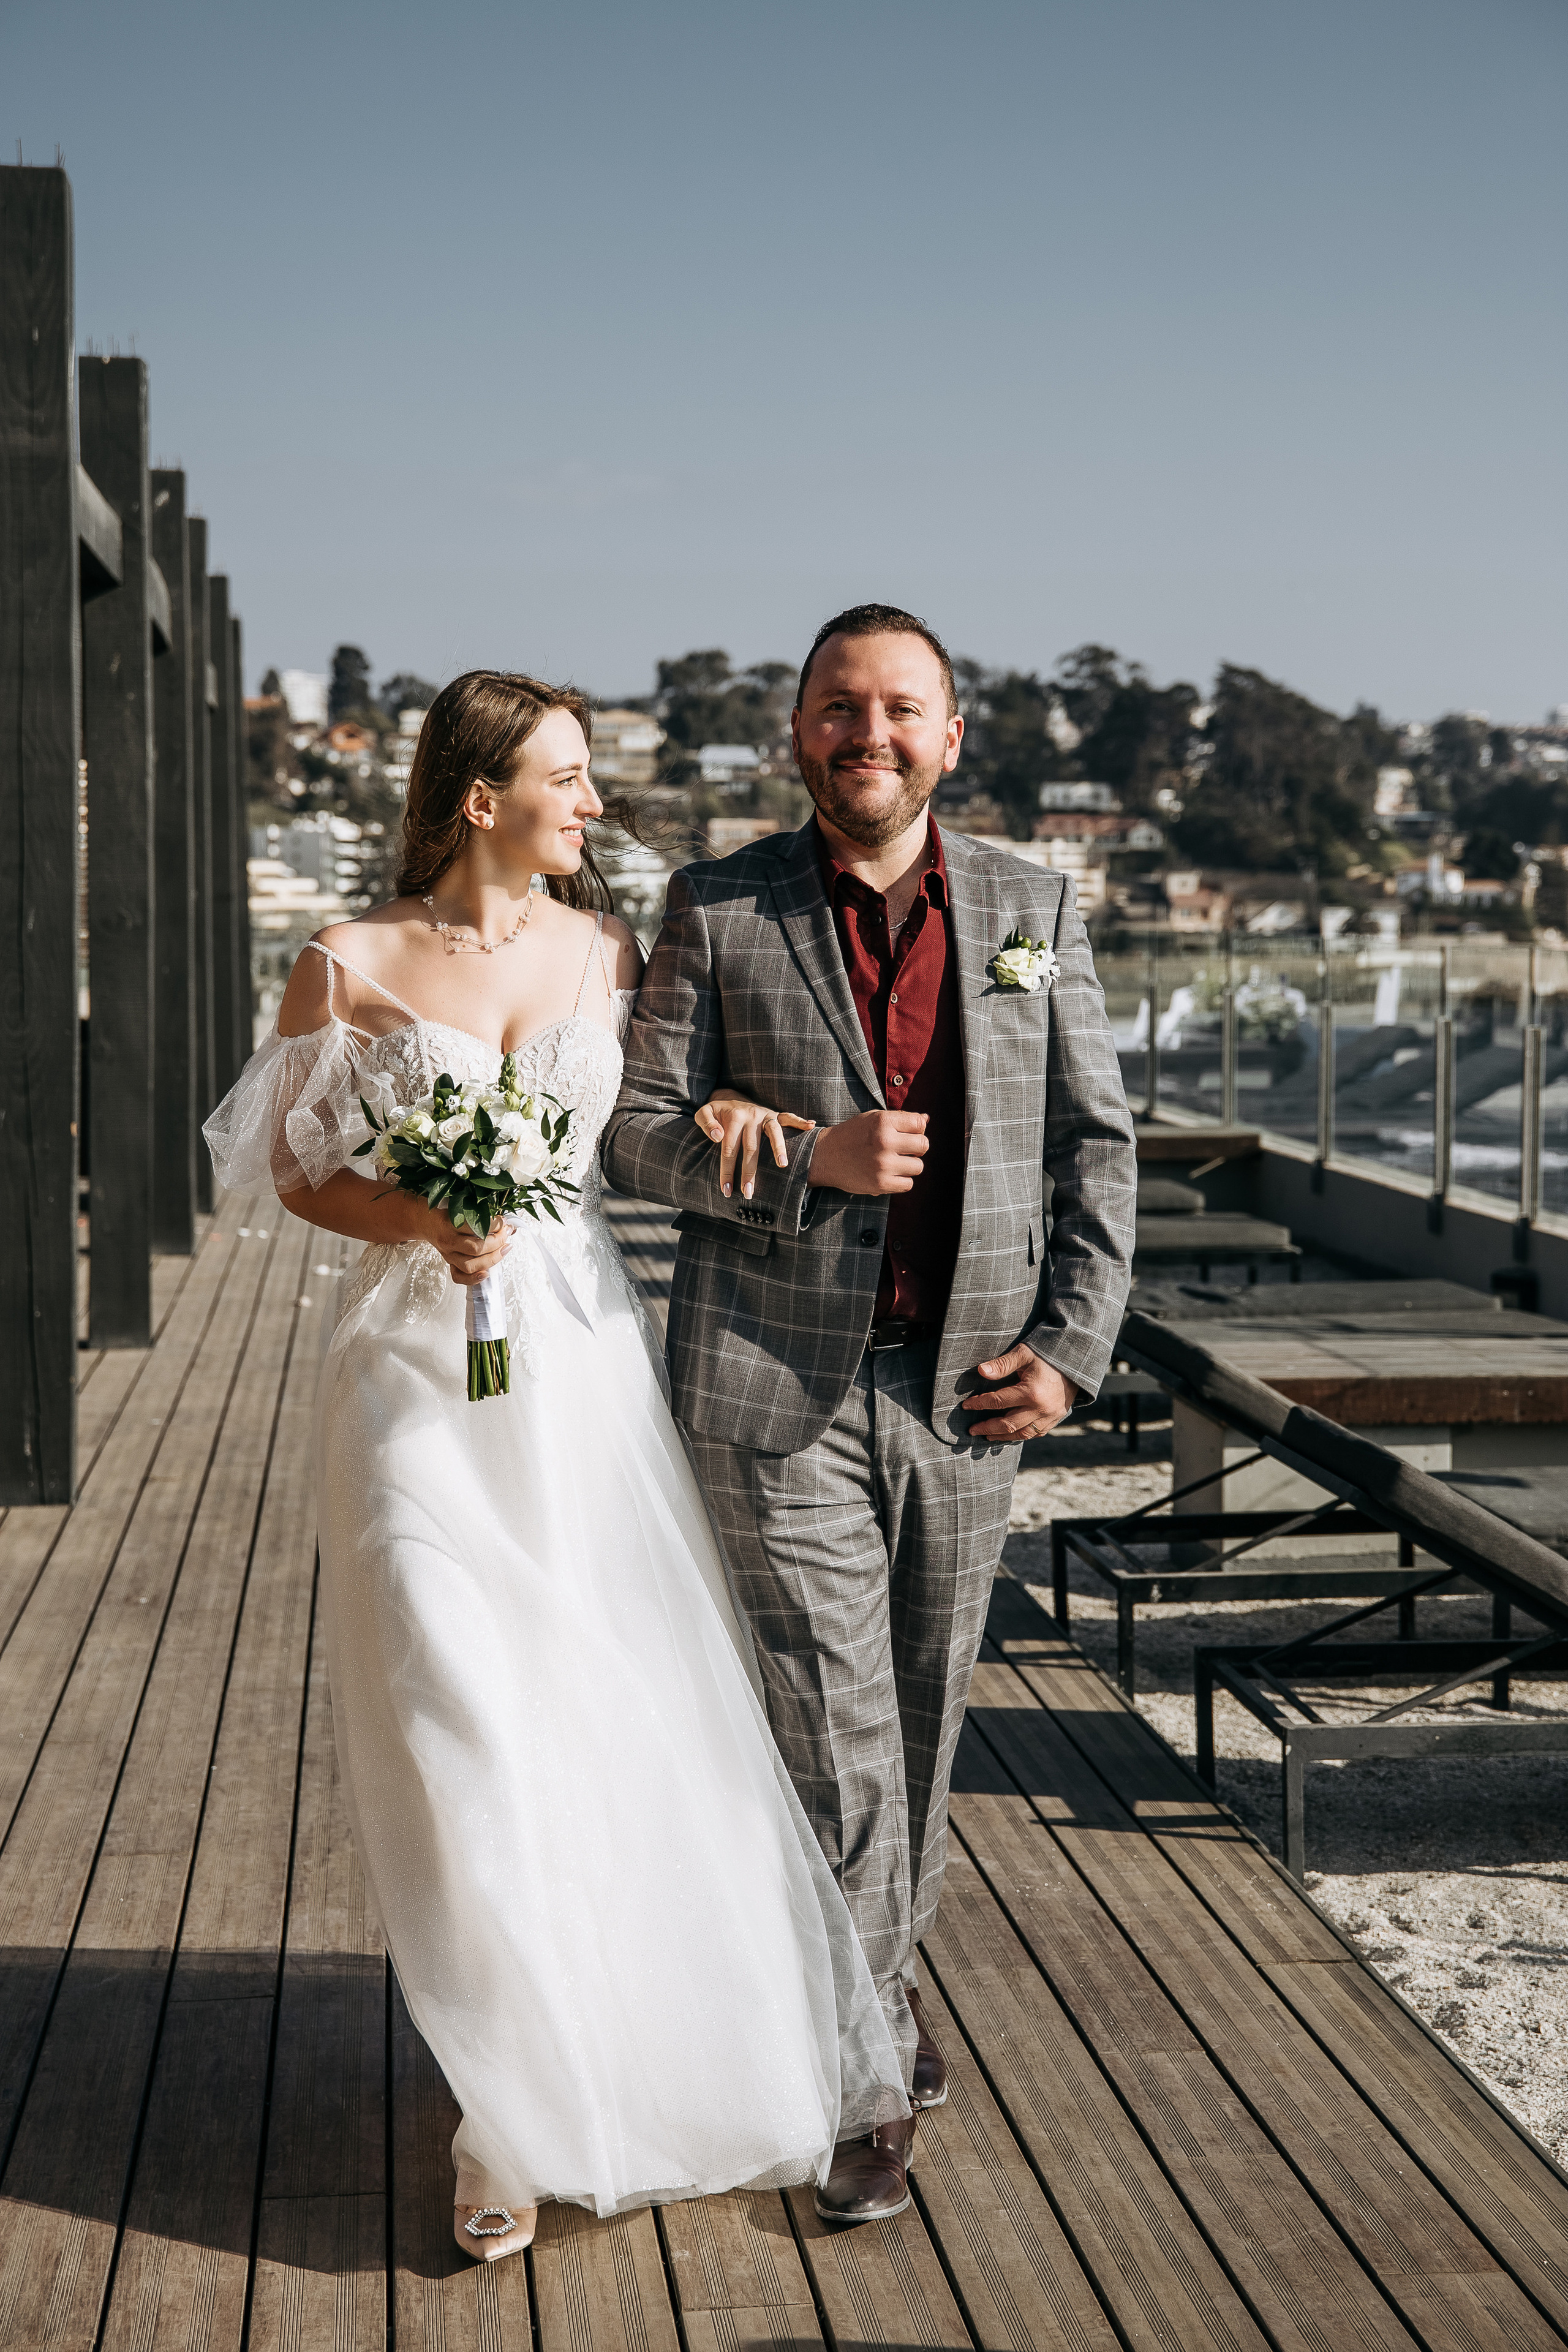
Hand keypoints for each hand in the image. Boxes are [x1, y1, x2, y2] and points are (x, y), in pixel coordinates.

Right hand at [414, 1200, 512, 1287]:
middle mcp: (448, 1241)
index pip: (476, 1228)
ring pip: (471, 1265)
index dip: (495, 1225)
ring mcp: (448, 1255)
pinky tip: (487, 1272)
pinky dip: (474, 1279)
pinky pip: (459, 1277)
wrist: (425, 1220)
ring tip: (504, 1249)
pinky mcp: (449, 1263)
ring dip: (492, 1259)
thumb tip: (507, 1223)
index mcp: (449, 1224)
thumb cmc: (444, 1212)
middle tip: (506, 1234)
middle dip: (498, 1242)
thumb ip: (481, 1213)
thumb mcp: (460, 1206)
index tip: (504, 1221)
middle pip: (476, 1249)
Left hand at [693, 1087, 815, 1199]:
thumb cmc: (717, 1112)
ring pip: (773, 1132)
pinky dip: (800, 1121)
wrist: (730, 1098)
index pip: (729, 1149)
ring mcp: (764, 1114)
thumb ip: (706, 1123)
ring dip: (778, 1148)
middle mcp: (750, 1115)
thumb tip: (717, 1136)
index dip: (727, 1171)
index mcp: (733, 1117)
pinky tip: (811, 1126)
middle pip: (751, 1147)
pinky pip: (788, 1117)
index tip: (726, 1190)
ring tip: (782, 1165)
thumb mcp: (704, 1113)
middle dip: (749, 1172)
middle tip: (749, 1193)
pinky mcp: (774, 1114)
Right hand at [808, 1110, 928, 1196]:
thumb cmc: (852, 1135)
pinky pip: (908, 1184)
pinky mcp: (880, 1184)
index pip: (920, 1124)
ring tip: (894, 1162)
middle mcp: (884, 1141)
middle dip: (916, 1148)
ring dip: (909, 1165)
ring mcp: (883, 1164)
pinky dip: (901, 1180)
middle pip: (923, 1145)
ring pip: (918, 1166)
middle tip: (903, 1149)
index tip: (906, 1134)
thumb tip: (927, 1119)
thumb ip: (900, 1119)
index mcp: (882, 1121)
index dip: (917, 1129)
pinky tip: (889, 1174)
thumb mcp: (873, 1118)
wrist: (824, 1156)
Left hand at [964, 1345, 1077, 1442]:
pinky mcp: (1056, 1419)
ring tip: (987, 1436)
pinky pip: (1035, 1433)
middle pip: (1007, 1424)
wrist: (1076, 1364)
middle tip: (972, 1430)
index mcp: (1031, 1392)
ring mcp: (1050, 1417)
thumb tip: (981, 1371)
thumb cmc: (1047, 1356)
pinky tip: (1009, 1434)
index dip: (979, 1404)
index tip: (966, 1406)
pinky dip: (1020, 1435)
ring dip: (1002, 1436)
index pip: (998, 1401)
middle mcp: (1041, 1408)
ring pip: (1021, 1434)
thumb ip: (1003, 1363)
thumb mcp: (1024, 1354)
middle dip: (987, 1428)